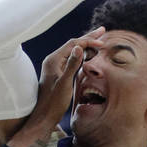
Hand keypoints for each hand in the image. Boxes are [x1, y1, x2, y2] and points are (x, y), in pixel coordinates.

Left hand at [7, 28, 105, 146]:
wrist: (43, 116)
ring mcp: (54, 67)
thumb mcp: (65, 84)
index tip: (102, 43)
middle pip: (73, 44)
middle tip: (102, 30)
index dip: (88, 41)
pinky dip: (81, 55)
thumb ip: (72, 65)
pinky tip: (88, 55)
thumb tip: (79, 47)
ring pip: (72, 51)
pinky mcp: (57, 73)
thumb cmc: (53, 102)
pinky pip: (71, 59)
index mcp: (53, 60)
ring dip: (86, 45)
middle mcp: (53, 60)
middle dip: (88, 38)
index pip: (73, 44)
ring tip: (98, 40)